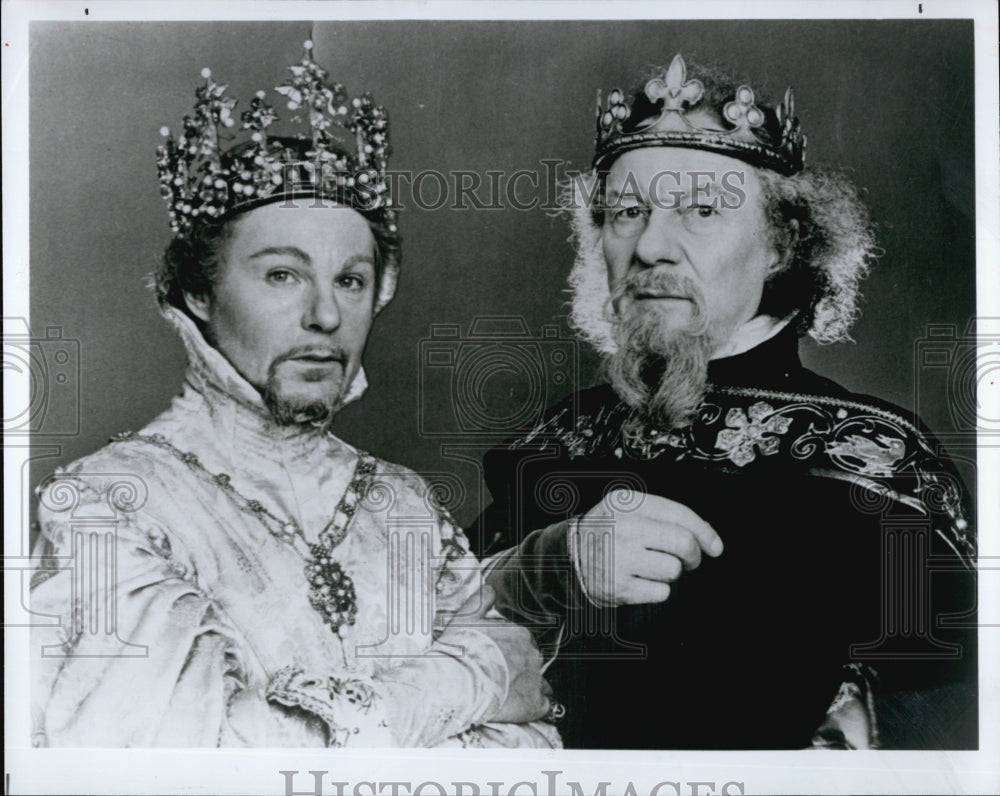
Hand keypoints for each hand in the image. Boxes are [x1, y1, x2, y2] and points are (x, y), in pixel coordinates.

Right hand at [454, 585, 551, 723]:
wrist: (456, 682)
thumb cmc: (459, 649)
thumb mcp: (466, 616)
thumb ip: (481, 599)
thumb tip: (490, 589)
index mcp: (519, 633)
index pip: (522, 641)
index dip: (509, 651)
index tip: (496, 658)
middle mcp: (532, 654)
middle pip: (532, 661)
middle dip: (520, 668)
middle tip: (500, 677)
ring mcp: (535, 679)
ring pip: (542, 683)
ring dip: (530, 687)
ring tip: (511, 696)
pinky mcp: (534, 704)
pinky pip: (544, 706)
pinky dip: (536, 707)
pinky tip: (522, 708)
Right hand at [575, 489, 722, 605]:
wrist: (567, 556)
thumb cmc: (608, 531)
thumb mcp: (627, 509)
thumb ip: (665, 516)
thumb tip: (711, 541)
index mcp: (627, 503)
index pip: (680, 514)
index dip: (705, 531)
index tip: (715, 546)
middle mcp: (623, 528)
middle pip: (682, 543)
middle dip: (693, 555)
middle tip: (688, 560)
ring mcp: (619, 558)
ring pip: (673, 570)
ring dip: (671, 573)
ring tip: (652, 567)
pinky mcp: (618, 586)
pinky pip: (661, 592)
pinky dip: (657, 590)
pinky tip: (641, 581)